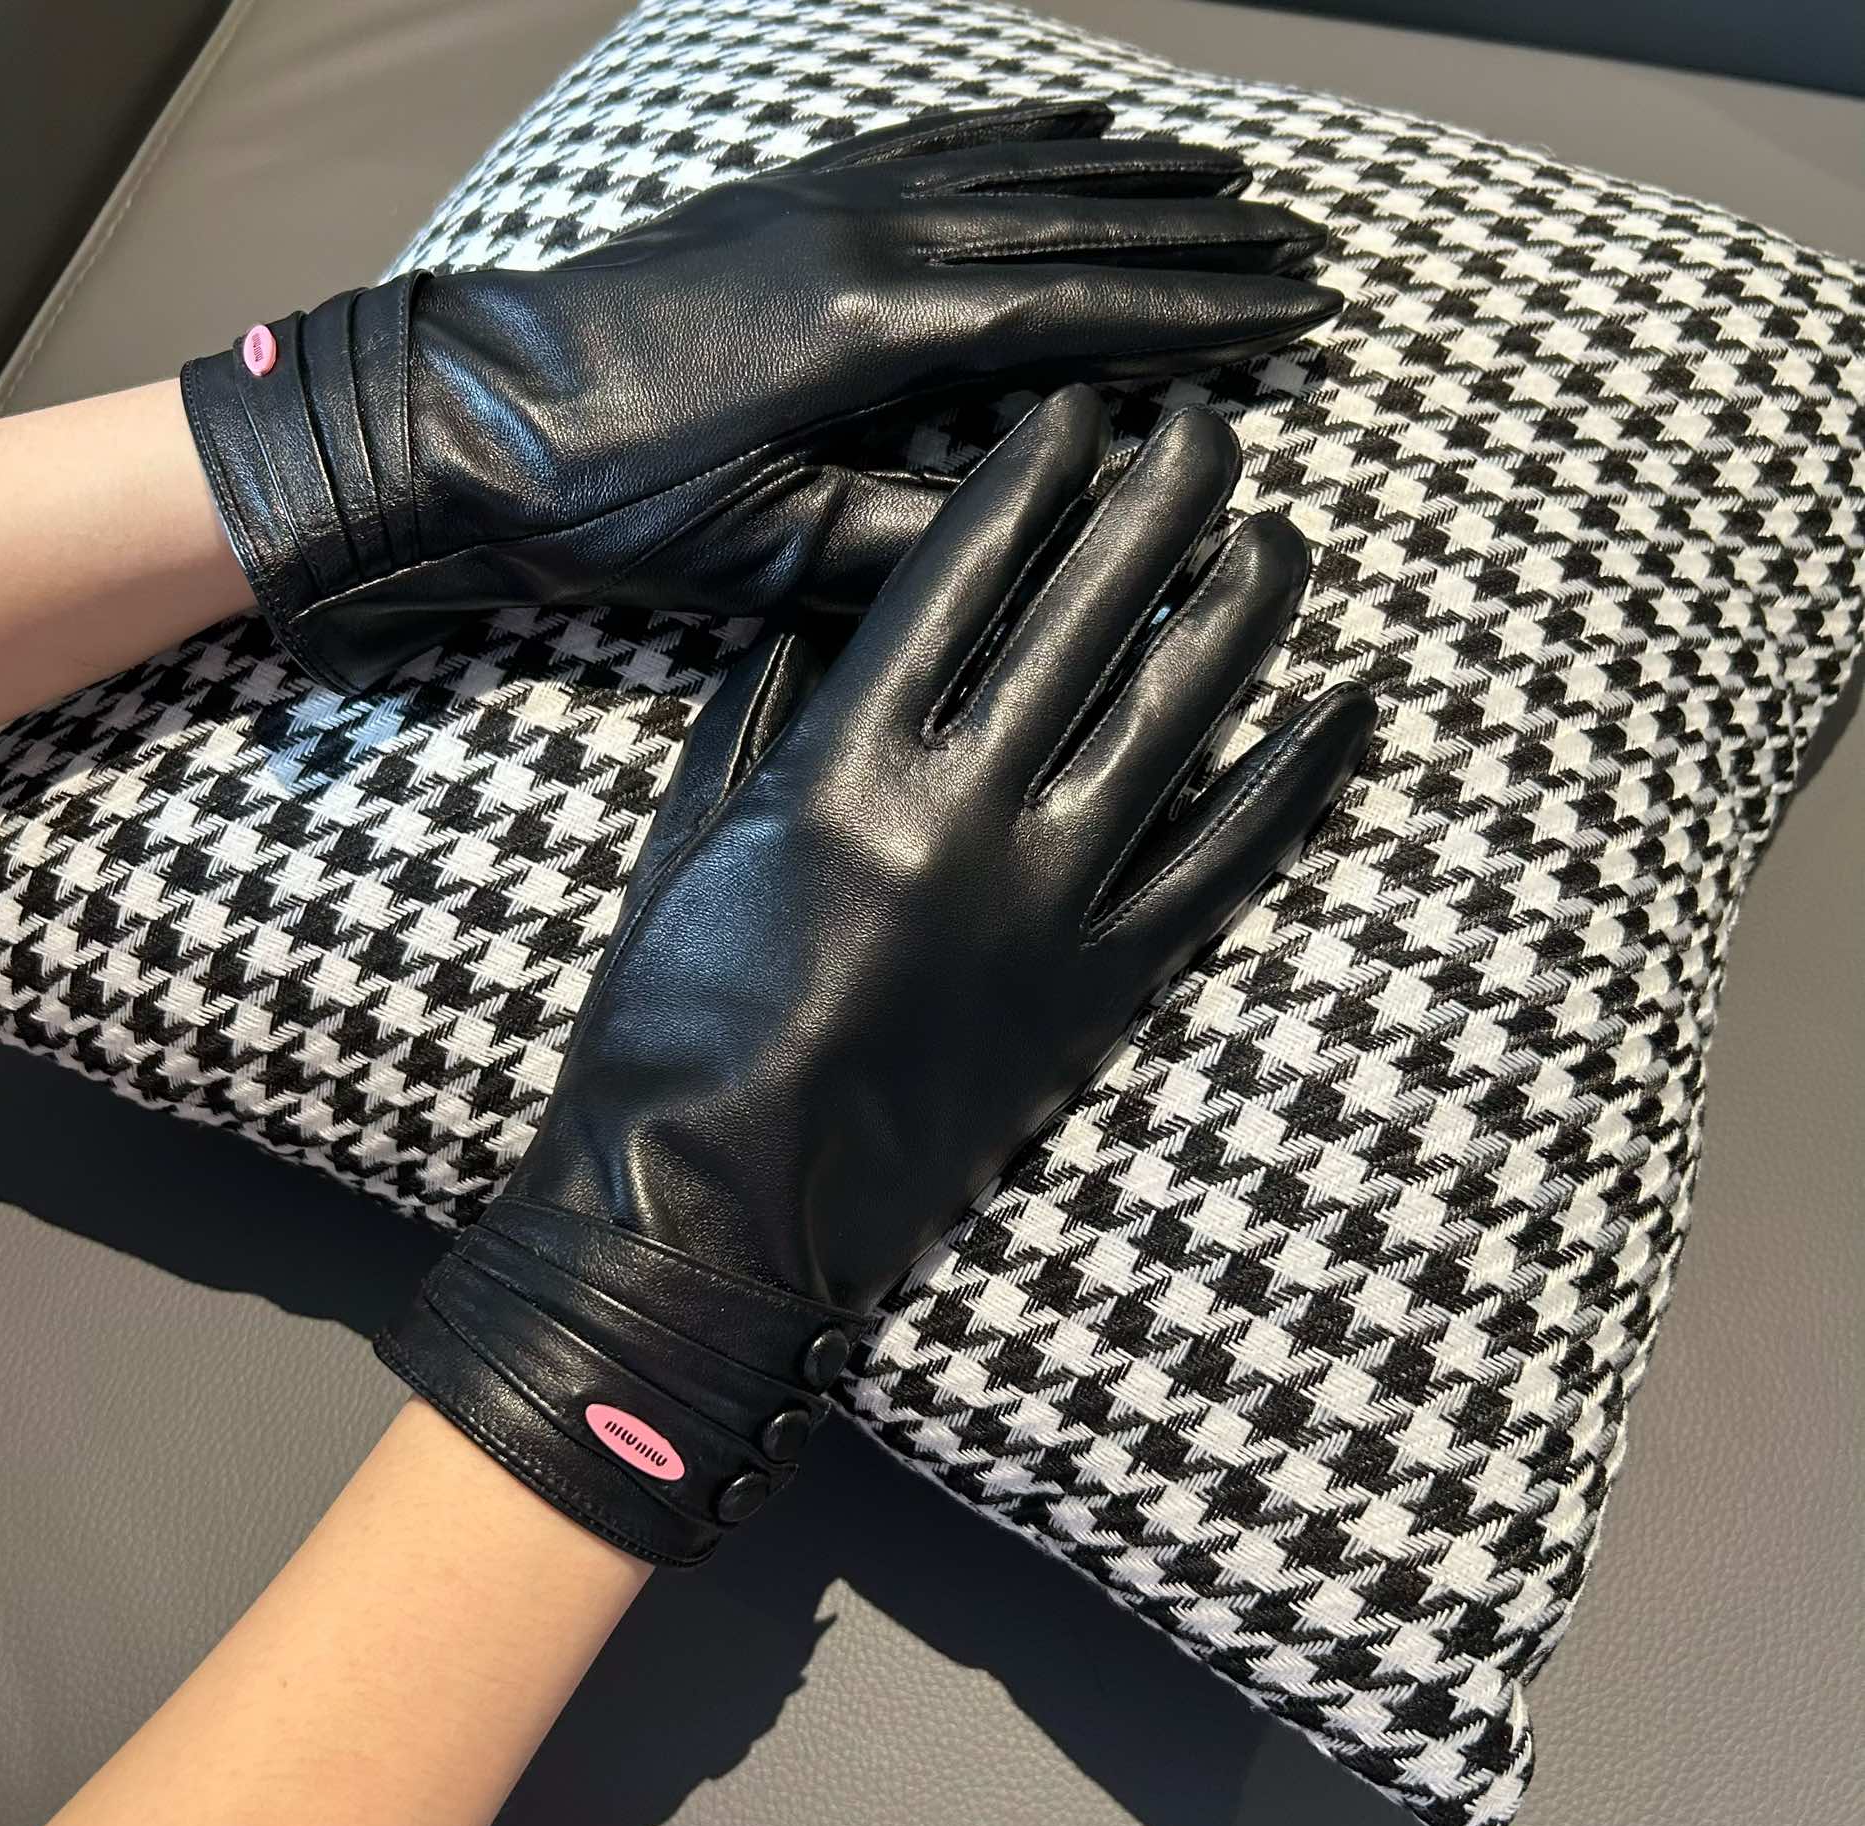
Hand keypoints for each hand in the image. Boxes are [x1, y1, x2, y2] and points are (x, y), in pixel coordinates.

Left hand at [181, 100, 1338, 696]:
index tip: (1294, 316)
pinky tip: (1082, 122)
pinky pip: (933, 143)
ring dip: (1132, 174)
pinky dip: (1020, 130)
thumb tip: (1048, 528)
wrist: (466, 416)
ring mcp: (824, 198)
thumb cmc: (612, 505)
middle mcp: (863, 236)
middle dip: (1198, 240)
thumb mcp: (764, 556)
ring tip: (1230, 175)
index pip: (1076, 312)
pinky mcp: (788, 191)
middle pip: (1070, 225)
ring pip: (1014, 170)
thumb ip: (912, 538)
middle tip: (1303, 248)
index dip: (1197, 315)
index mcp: (869, 331)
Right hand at [375, 385, 1374, 1563]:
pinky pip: (1224, 869)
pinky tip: (1354, 705)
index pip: (961, 576)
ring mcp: (1045, 905)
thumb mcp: (685, 844)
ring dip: (1243, 612)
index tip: (1083, 410)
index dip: (1035, 476)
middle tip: (1209, 423)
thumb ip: (753, 715)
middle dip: (1162, 498)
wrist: (716, 1215)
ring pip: (1179, 721)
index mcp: (843, 766)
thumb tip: (820, 614)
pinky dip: (1299, 783)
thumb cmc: (670, 1028)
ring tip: (1281, 536)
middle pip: (1090, 616)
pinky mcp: (1098, 993)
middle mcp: (961, 813)